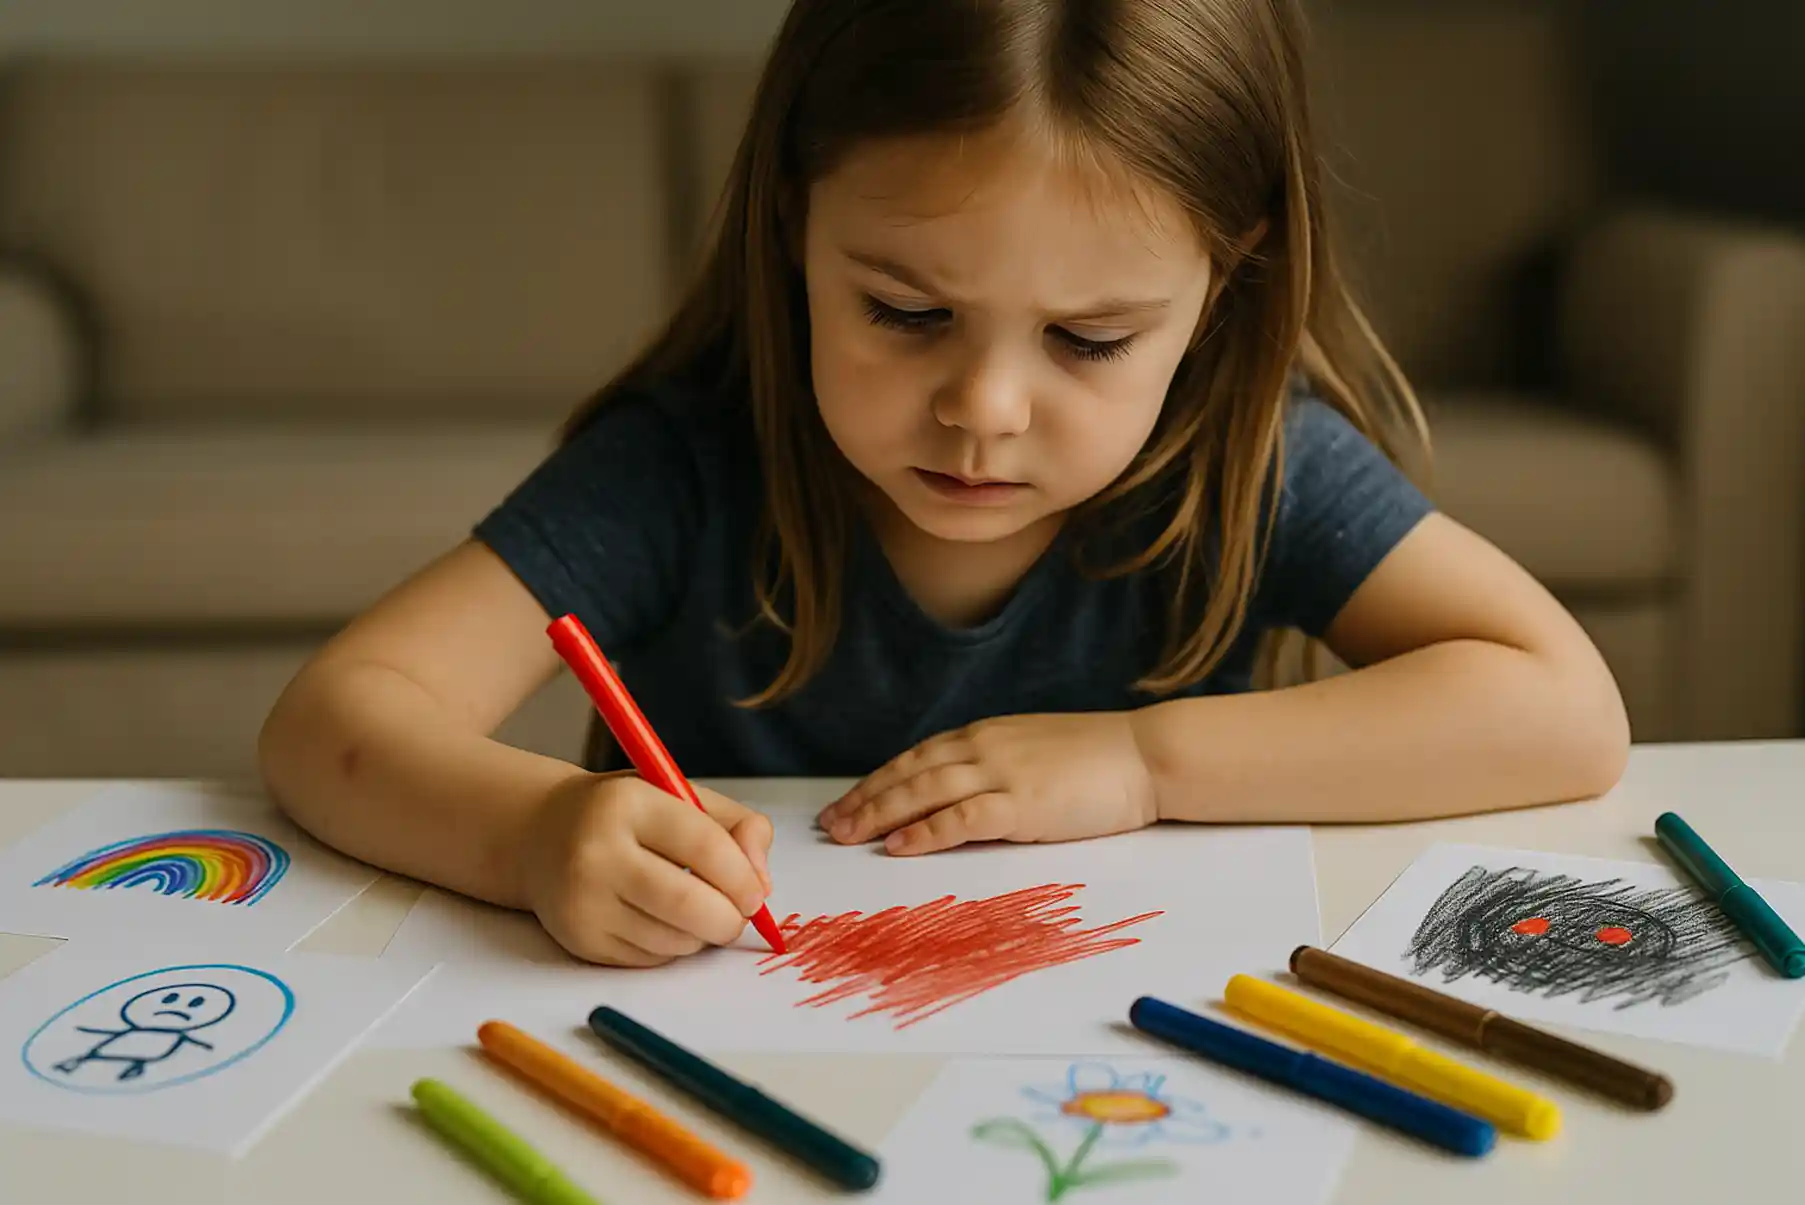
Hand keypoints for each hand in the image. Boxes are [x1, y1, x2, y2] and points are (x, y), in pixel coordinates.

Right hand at [520, 773, 773, 966]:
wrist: (540, 835)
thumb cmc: (625, 815)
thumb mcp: (678, 796)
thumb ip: (735, 827)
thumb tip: (762, 884)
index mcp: (628, 803)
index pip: (704, 846)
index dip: (742, 877)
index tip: (757, 892)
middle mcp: (597, 852)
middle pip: (688, 904)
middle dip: (730, 919)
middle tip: (740, 916)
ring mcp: (584, 901)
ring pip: (673, 939)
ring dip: (703, 935)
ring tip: (699, 913)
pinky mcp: (580, 940)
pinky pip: (650, 959)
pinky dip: (673, 947)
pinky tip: (664, 922)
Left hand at [815, 712, 1158, 854]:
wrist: (1146, 755)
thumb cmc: (1098, 759)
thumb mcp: (1033, 751)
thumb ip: (995, 765)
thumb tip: (961, 790)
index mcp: (985, 735)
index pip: (916, 757)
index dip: (877, 781)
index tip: (847, 801)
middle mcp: (984, 748)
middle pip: (909, 773)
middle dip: (864, 799)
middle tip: (830, 824)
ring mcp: (1002, 773)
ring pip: (924, 791)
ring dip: (880, 814)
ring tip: (849, 835)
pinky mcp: (1022, 804)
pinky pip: (961, 818)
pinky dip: (925, 833)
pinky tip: (898, 847)